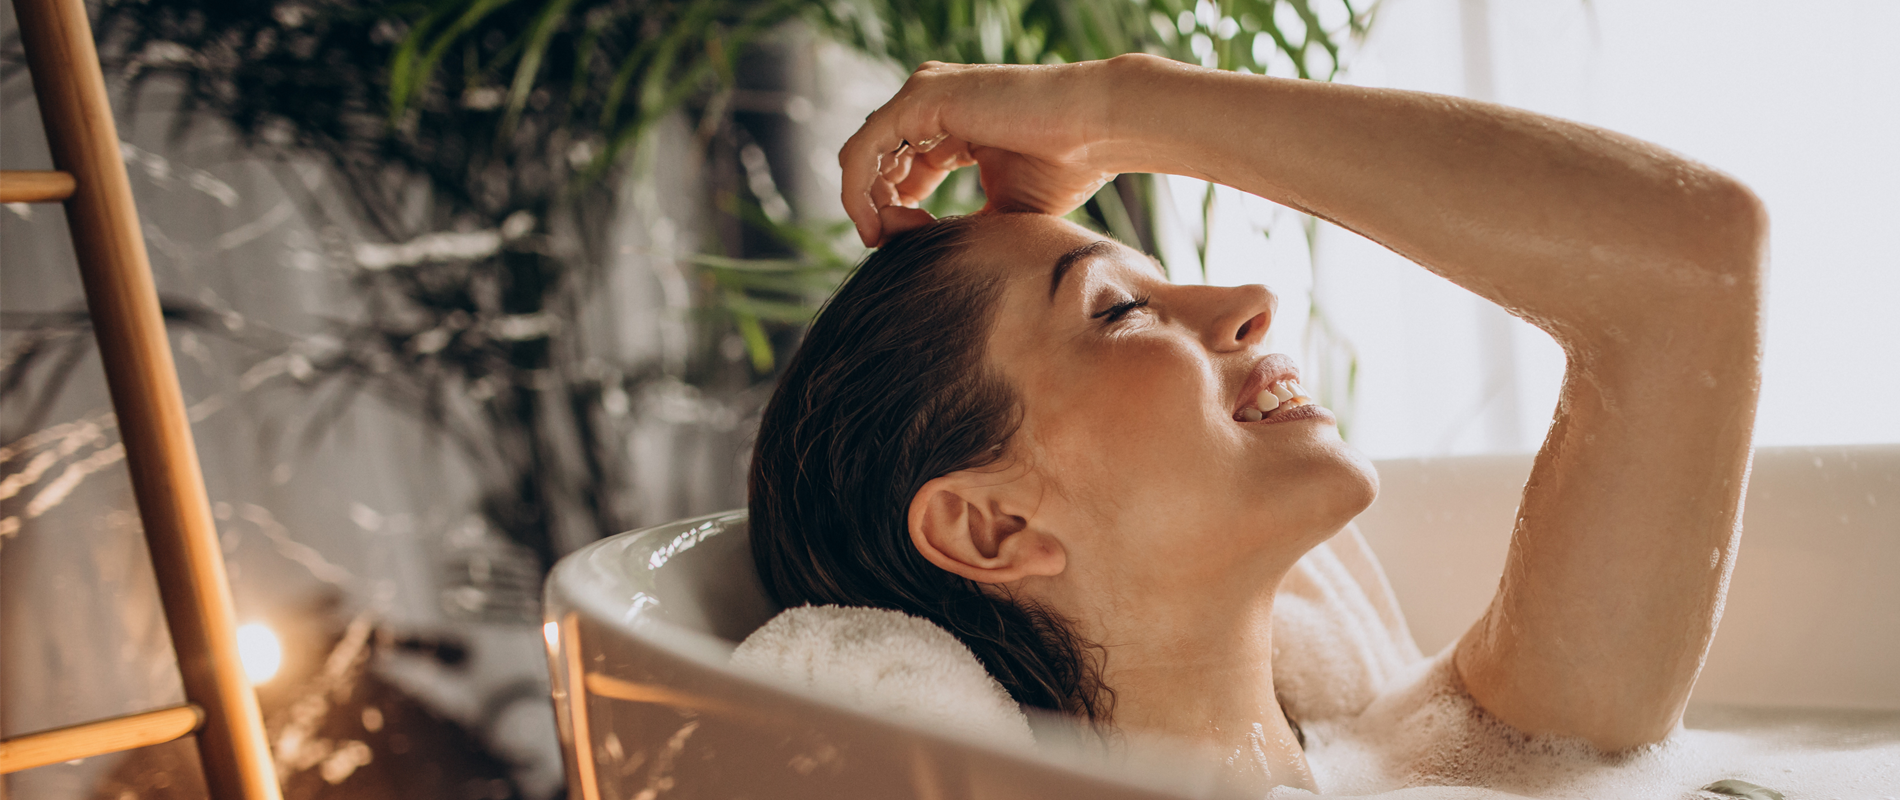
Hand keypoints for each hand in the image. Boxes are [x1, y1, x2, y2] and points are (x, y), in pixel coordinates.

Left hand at [838, 59, 1130, 246]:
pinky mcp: (920, 99)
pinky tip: (876, 225)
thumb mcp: (1002, 212)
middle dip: (878, 210)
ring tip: (887, 240)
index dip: (895, 210)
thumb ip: (960, 228)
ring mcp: (924, 94)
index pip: (903, 167)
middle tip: (892, 248)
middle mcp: (932, 101)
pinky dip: (859, 191)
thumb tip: (927, 260)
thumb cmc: (1066, 169)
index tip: (909, 247)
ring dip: (867, 205)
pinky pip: (863, 150)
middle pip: (878, 162)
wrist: (1096, 130)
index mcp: (953, 122)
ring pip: (864, 156)